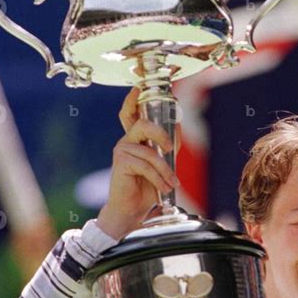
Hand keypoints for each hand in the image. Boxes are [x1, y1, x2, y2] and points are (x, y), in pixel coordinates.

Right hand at [97, 87, 180, 239]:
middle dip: (160, 133)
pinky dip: (158, 178)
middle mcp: (126, 141)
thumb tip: (177, 125)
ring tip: (172, 184)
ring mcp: (121, 151)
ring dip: (165, 170)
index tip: (138, 87)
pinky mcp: (120, 163)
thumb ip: (168, 143)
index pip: (130, 113)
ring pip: (149, 152)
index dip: (133, 99)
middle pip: (142, 124)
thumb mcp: (163, 162)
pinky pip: (145, 165)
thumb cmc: (146, 186)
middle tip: (171, 148)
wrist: (132, 210)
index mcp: (135, 138)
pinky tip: (162, 188)